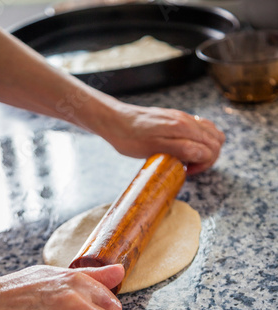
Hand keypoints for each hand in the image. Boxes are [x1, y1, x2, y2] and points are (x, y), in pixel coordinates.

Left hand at [101, 103, 224, 173]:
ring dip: (206, 148)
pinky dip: (199, 140)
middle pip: (216, 139)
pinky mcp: (176, 118)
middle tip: (189, 167)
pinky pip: (199, 128)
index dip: (204, 164)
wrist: (114, 121)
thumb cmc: (130, 138)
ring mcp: (183, 117)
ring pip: (211, 132)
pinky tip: (183, 148)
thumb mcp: (154, 148)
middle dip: (208, 157)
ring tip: (188, 159)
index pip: (212, 148)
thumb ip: (182, 149)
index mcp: (184, 127)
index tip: (187, 171)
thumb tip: (205, 154)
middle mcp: (187, 120)